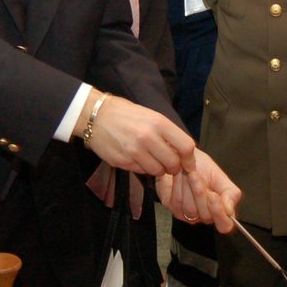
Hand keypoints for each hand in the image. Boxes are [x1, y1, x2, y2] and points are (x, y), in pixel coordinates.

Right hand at [77, 91, 193, 176]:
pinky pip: (141, 172)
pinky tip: (137, 158)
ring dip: (158, 169)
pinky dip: (143, 168)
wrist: (96, 116)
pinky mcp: (123, 161)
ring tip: (152, 160)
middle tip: (169, 164)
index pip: (186, 146)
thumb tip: (183, 151)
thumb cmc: (127, 115)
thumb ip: (167, 133)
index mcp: (159, 123)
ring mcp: (134, 151)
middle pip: (173, 163)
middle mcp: (148, 137)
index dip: (190, 159)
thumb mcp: (152, 116)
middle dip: (174, 167)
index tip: (188, 163)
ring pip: (158, 171)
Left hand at [155, 149, 240, 232]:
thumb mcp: (220, 176)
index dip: (220, 214)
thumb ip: (230, 193)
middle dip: (201, 193)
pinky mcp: (174, 209)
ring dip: (189, 187)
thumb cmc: (200, 166)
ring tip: (189, 173)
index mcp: (220, 209)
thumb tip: (230, 211)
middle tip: (196, 175)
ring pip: (191, 210)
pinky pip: (178, 203)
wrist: (180, 158)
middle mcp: (204, 215)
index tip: (214, 196)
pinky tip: (180, 176)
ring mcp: (188, 214)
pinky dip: (179, 186)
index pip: (224, 225)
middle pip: (206, 216)